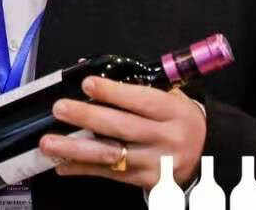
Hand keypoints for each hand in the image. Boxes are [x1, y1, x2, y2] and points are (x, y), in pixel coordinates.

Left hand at [43, 77, 205, 189]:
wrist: (206, 154)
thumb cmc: (176, 117)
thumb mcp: (170, 96)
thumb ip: (136, 86)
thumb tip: (88, 74)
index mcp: (172, 110)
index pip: (141, 100)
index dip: (113, 92)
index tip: (87, 83)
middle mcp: (166, 137)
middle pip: (122, 127)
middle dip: (87, 116)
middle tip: (59, 108)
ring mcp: (155, 162)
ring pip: (111, 155)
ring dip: (76, 149)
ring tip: (48, 143)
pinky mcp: (145, 181)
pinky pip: (109, 175)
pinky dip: (82, 169)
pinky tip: (61, 164)